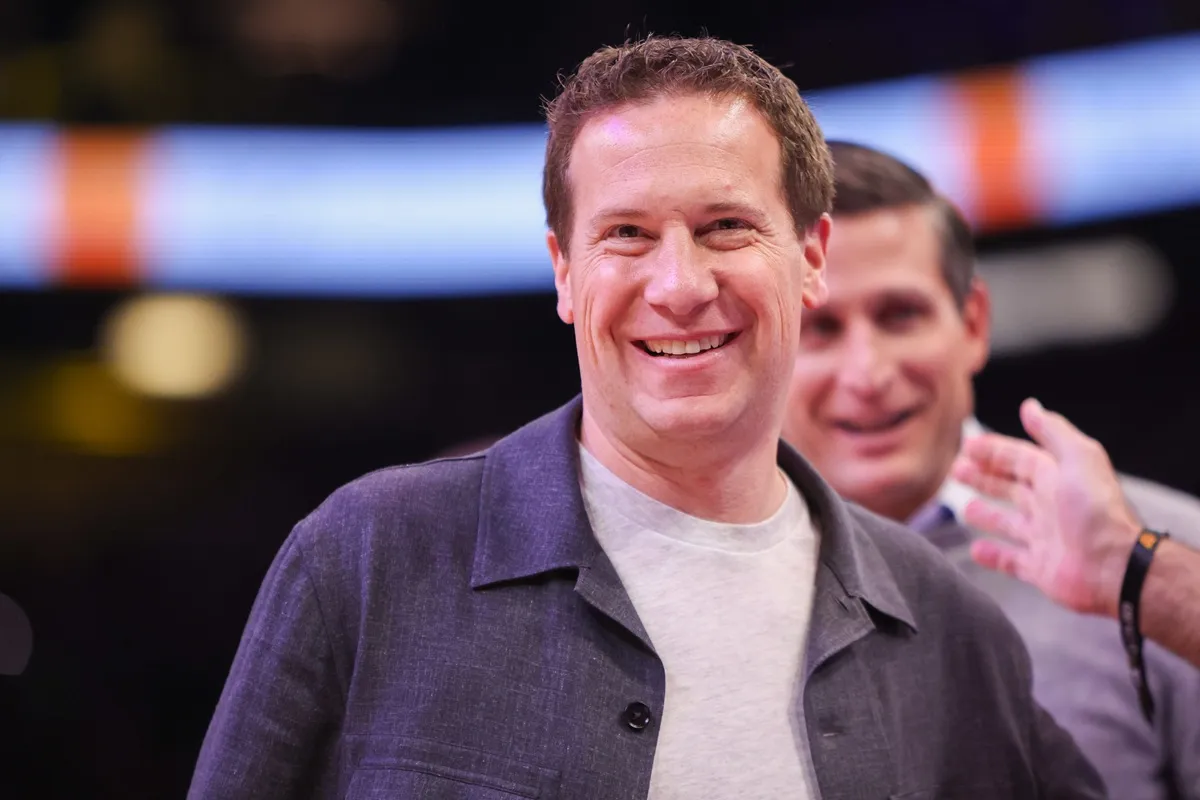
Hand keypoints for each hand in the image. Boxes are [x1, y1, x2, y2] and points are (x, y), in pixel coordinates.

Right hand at [951, 398, 1141, 618]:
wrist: (1113, 564)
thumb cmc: (1096, 510)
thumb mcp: (1077, 458)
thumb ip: (1052, 432)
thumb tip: (1030, 405)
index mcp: (1056, 478)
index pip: (1020, 458)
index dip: (995, 450)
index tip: (968, 445)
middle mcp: (1048, 506)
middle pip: (1010, 488)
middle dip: (984, 477)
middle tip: (957, 471)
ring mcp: (1043, 538)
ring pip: (1008, 523)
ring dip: (986, 515)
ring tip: (966, 509)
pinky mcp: (1039, 568)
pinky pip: (1011, 560)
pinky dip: (993, 555)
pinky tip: (976, 549)